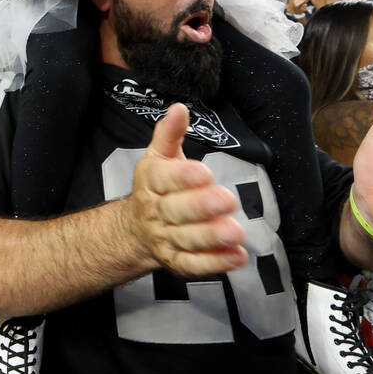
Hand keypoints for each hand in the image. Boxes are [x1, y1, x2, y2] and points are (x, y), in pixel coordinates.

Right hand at [126, 103, 247, 277]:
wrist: (135, 229)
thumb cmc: (157, 187)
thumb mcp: (159, 157)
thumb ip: (170, 134)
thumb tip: (179, 108)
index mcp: (150, 181)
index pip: (162, 179)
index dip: (182, 177)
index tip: (205, 172)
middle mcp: (154, 212)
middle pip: (174, 211)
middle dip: (201, 207)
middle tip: (228, 201)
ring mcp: (164, 239)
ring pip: (186, 240)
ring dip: (211, 237)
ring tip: (236, 232)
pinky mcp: (175, 262)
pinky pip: (193, 265)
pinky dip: (215, 263)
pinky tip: (237, 257)